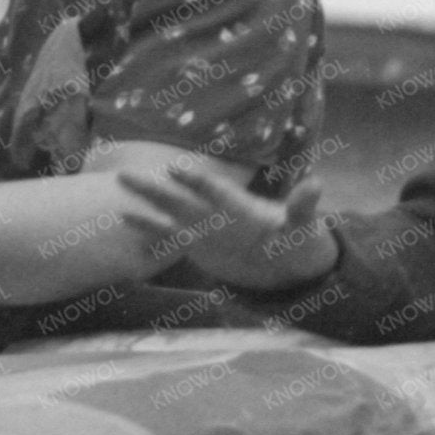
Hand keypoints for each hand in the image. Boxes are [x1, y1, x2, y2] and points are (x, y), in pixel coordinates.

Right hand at [111, 159, 335, 290]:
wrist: (289, 263)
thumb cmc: (299, 241)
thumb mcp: (304, 228)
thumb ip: (302, 207)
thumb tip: (316, 185)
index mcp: (240, 206)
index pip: (214, 191)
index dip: (197, 182)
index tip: (175, 171)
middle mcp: (216, 211)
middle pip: (181, 196)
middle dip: (156, 187)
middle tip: (126, 173)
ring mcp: (204, 225)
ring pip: (169, 209)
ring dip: (146, 197)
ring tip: (119, 180)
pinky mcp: (197, 243)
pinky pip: (168, 233)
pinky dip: (147, 225)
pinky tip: (122, 215)